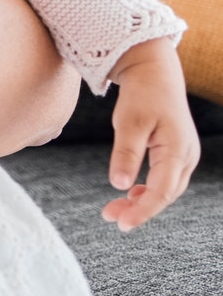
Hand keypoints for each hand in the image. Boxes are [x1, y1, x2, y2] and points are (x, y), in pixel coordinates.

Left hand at [103, 39, 200, 229]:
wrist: (153, 71)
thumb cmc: (142, 94)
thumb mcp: (129, 122)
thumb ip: (126, 154)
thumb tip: (119, 185)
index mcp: (178, 151)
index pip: (161, 191)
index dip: (143, 211)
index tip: (122, 224)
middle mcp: (187, 156)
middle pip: (165, 194)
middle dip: (139, 209)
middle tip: (110, 217)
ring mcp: (184, 155)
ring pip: (165, 188)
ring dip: (142, 201)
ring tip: (114, 210)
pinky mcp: (176, 152)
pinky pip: (164, 178)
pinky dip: (147, 189)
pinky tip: (130, 193)